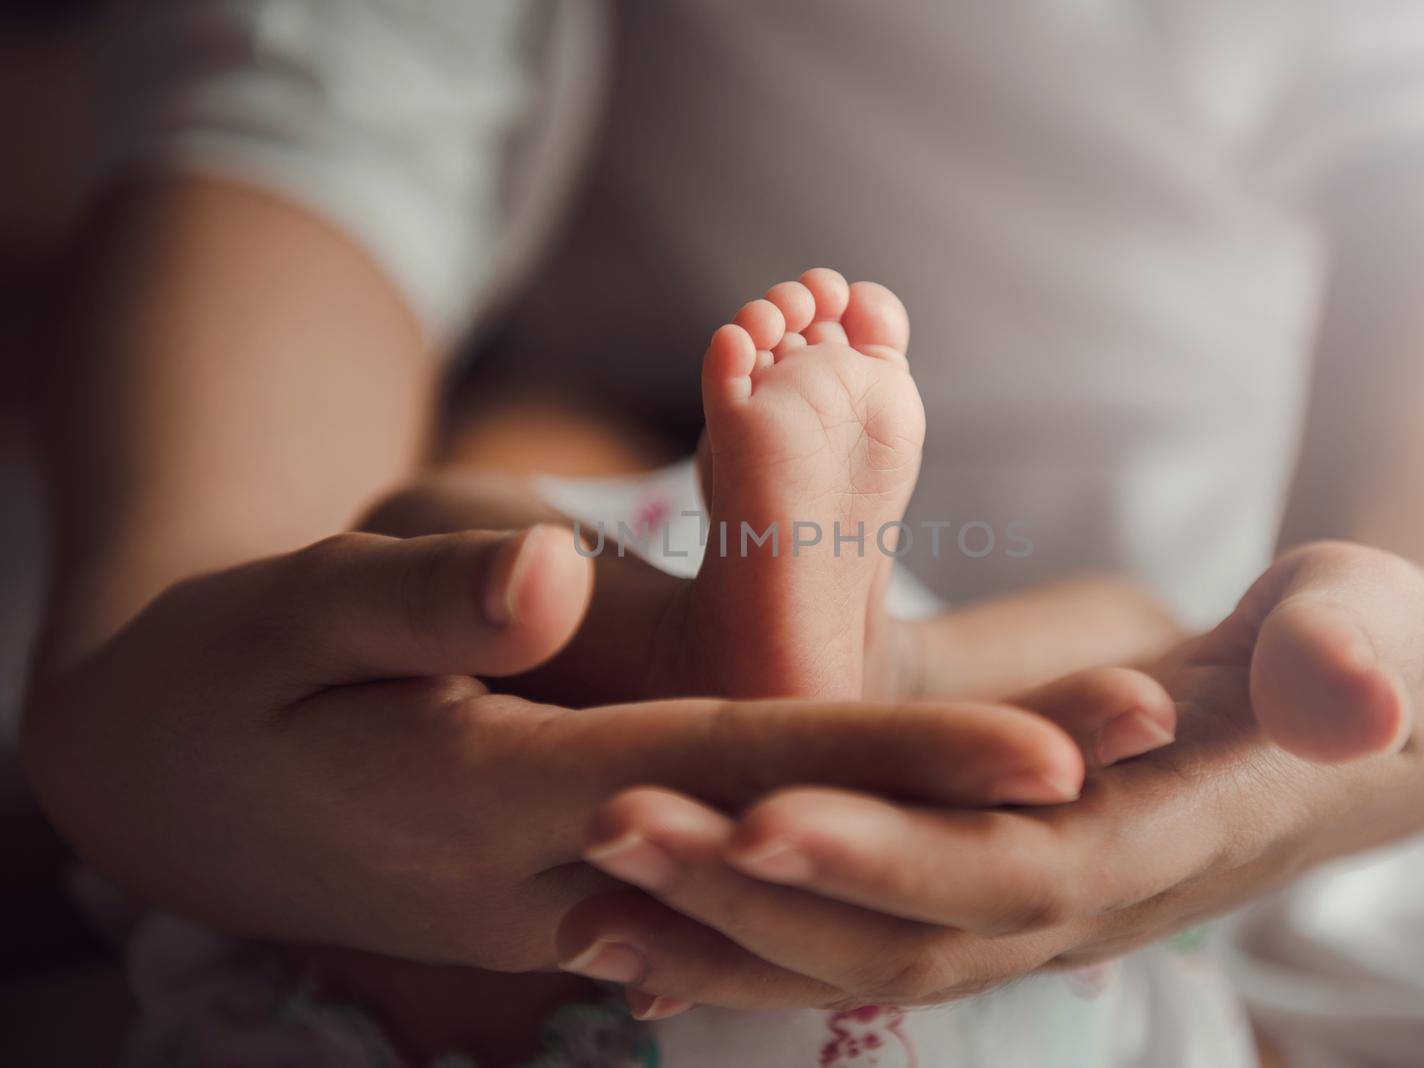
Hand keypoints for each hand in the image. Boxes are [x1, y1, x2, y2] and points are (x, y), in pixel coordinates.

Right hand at [23, 526, 1086, 969]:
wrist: (174, 777)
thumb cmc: (231, 679)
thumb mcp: (297, 615)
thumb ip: (421, 600)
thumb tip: (557, 576)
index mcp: (515, 794)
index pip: (748, 778)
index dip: (906, 766)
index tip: (1054, 751)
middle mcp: (584, 862)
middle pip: (817, 832)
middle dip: (985, 791)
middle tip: (1153, 732)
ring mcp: (594, 879)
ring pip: (799, 859)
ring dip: (950, 811)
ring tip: (1103, 752)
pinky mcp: (593, 865)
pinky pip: (747, 861)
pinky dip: (858, 829)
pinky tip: (961, 800)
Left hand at [555, 541, 1423, 1015]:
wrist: (1349, 716)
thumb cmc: (1362, 652)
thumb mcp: (1373, 636)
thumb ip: (1354, 661)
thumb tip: (1350, 684)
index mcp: (1154, 841)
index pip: (1004, 869)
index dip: (886, 856)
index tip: (762, 817)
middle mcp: (1073, 897)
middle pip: (894, 928)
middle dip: (753, 898)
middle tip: (608, 840)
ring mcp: (1022, 902)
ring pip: (853, 946)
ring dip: (721, 933)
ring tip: (581, 910)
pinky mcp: (985, 881)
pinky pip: (853, 926)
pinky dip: (750, 933)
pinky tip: (639, 925)